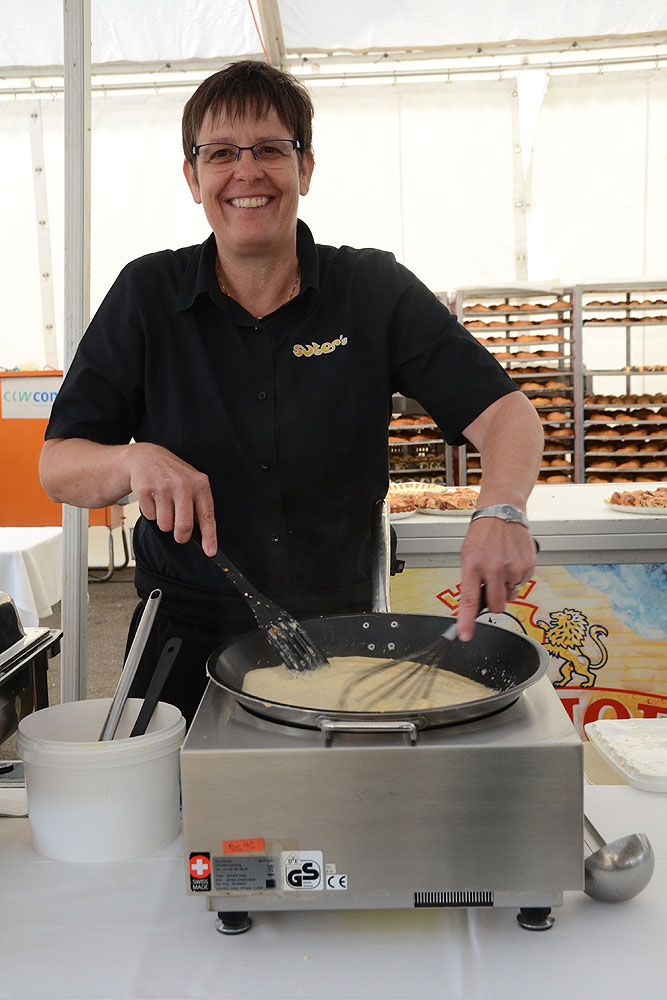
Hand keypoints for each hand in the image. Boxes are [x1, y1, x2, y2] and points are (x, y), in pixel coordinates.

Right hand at [127, 443, 217, 555]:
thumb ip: (199, 506)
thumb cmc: (172, 474)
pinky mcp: (145, 490)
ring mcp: (163, 487)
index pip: (207, 516)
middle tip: (178, 532)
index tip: (210, 551)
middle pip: (183, 526)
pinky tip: (153, 499)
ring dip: (164, 521)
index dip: (209, 537)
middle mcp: (183, 485)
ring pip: (165, 525)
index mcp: (199, 484)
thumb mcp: (192, 484)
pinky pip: (150, 517)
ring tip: (164, 505)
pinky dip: (151, 513)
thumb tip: (204, 535)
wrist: (146, 457)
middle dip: (180, 535)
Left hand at [456, 516, 536, 640]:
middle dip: (494, 603)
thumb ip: (471, 580)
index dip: (466, 621)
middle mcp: (493, 568)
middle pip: (496, 606)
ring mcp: (512, 568)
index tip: (465, 635)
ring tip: (502, 566)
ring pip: (510, 596)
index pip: (468, 600)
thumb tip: (474, 606)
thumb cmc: (483, 535)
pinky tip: (512, 561)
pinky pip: (521, 584)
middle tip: (491, 587)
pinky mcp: (527, 566)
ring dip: (506, 588)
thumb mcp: (468, 556)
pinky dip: (516, 578)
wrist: (502, 513)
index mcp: (473, 565)